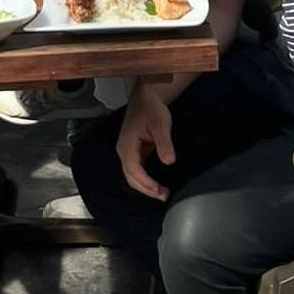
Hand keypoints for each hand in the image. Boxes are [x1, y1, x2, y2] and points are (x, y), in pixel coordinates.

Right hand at [115, 82, 174, 200]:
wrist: (147, 97)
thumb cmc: (152, 109)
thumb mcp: (161, 124)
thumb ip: (164, 143)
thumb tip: (169, 161)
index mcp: (127, 144)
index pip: (134, 170)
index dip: (146, 183)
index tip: (159, 190)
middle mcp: (123, 150)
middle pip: (131, 177)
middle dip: (146, 189)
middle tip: (163, 196)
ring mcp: (127, 151)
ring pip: (132, 175)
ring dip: (145, 187)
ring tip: (162, 193)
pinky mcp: (133, 151)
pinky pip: (136, 170)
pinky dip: (145, 180)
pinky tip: (156, 184)